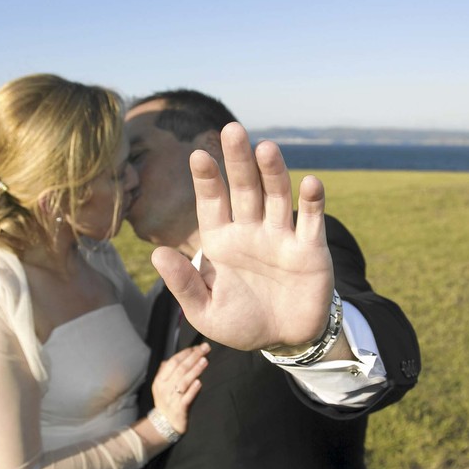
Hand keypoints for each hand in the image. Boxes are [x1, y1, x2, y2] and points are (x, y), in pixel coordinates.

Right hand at [151, 343, 209, 433]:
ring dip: (195, 370)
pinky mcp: (180, 409)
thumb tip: (174, 357)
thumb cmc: (167, 401)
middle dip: (193, 357)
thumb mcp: (162, 386)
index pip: (173, 362)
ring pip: (184, 382)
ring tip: (205, 361)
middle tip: (205, 348)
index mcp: (160, 380)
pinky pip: (186, 398)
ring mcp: (172, 399)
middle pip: (180, 369)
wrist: (164, 424)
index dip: (185, 353)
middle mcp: (164, 388)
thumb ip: (167, 371)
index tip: (197, 347)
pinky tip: (199, 382)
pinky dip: (193, 390)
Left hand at [152, 122, 333, 351]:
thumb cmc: (242, 322)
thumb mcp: (205, 312)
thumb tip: (156, 253)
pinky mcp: (310, 249)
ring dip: (273, 172)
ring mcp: (281, 236)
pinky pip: (311, 221)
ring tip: (265, 148)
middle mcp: (251, 230)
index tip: (198, 155)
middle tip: (232, 129)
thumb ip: (183, 285)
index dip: (206, 180)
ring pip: (277, 196)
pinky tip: (310, 183)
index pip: (212, 203)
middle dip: (238, 160)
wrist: (284, 339)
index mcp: (221, 242)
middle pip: (244, 188)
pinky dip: (312, 202)